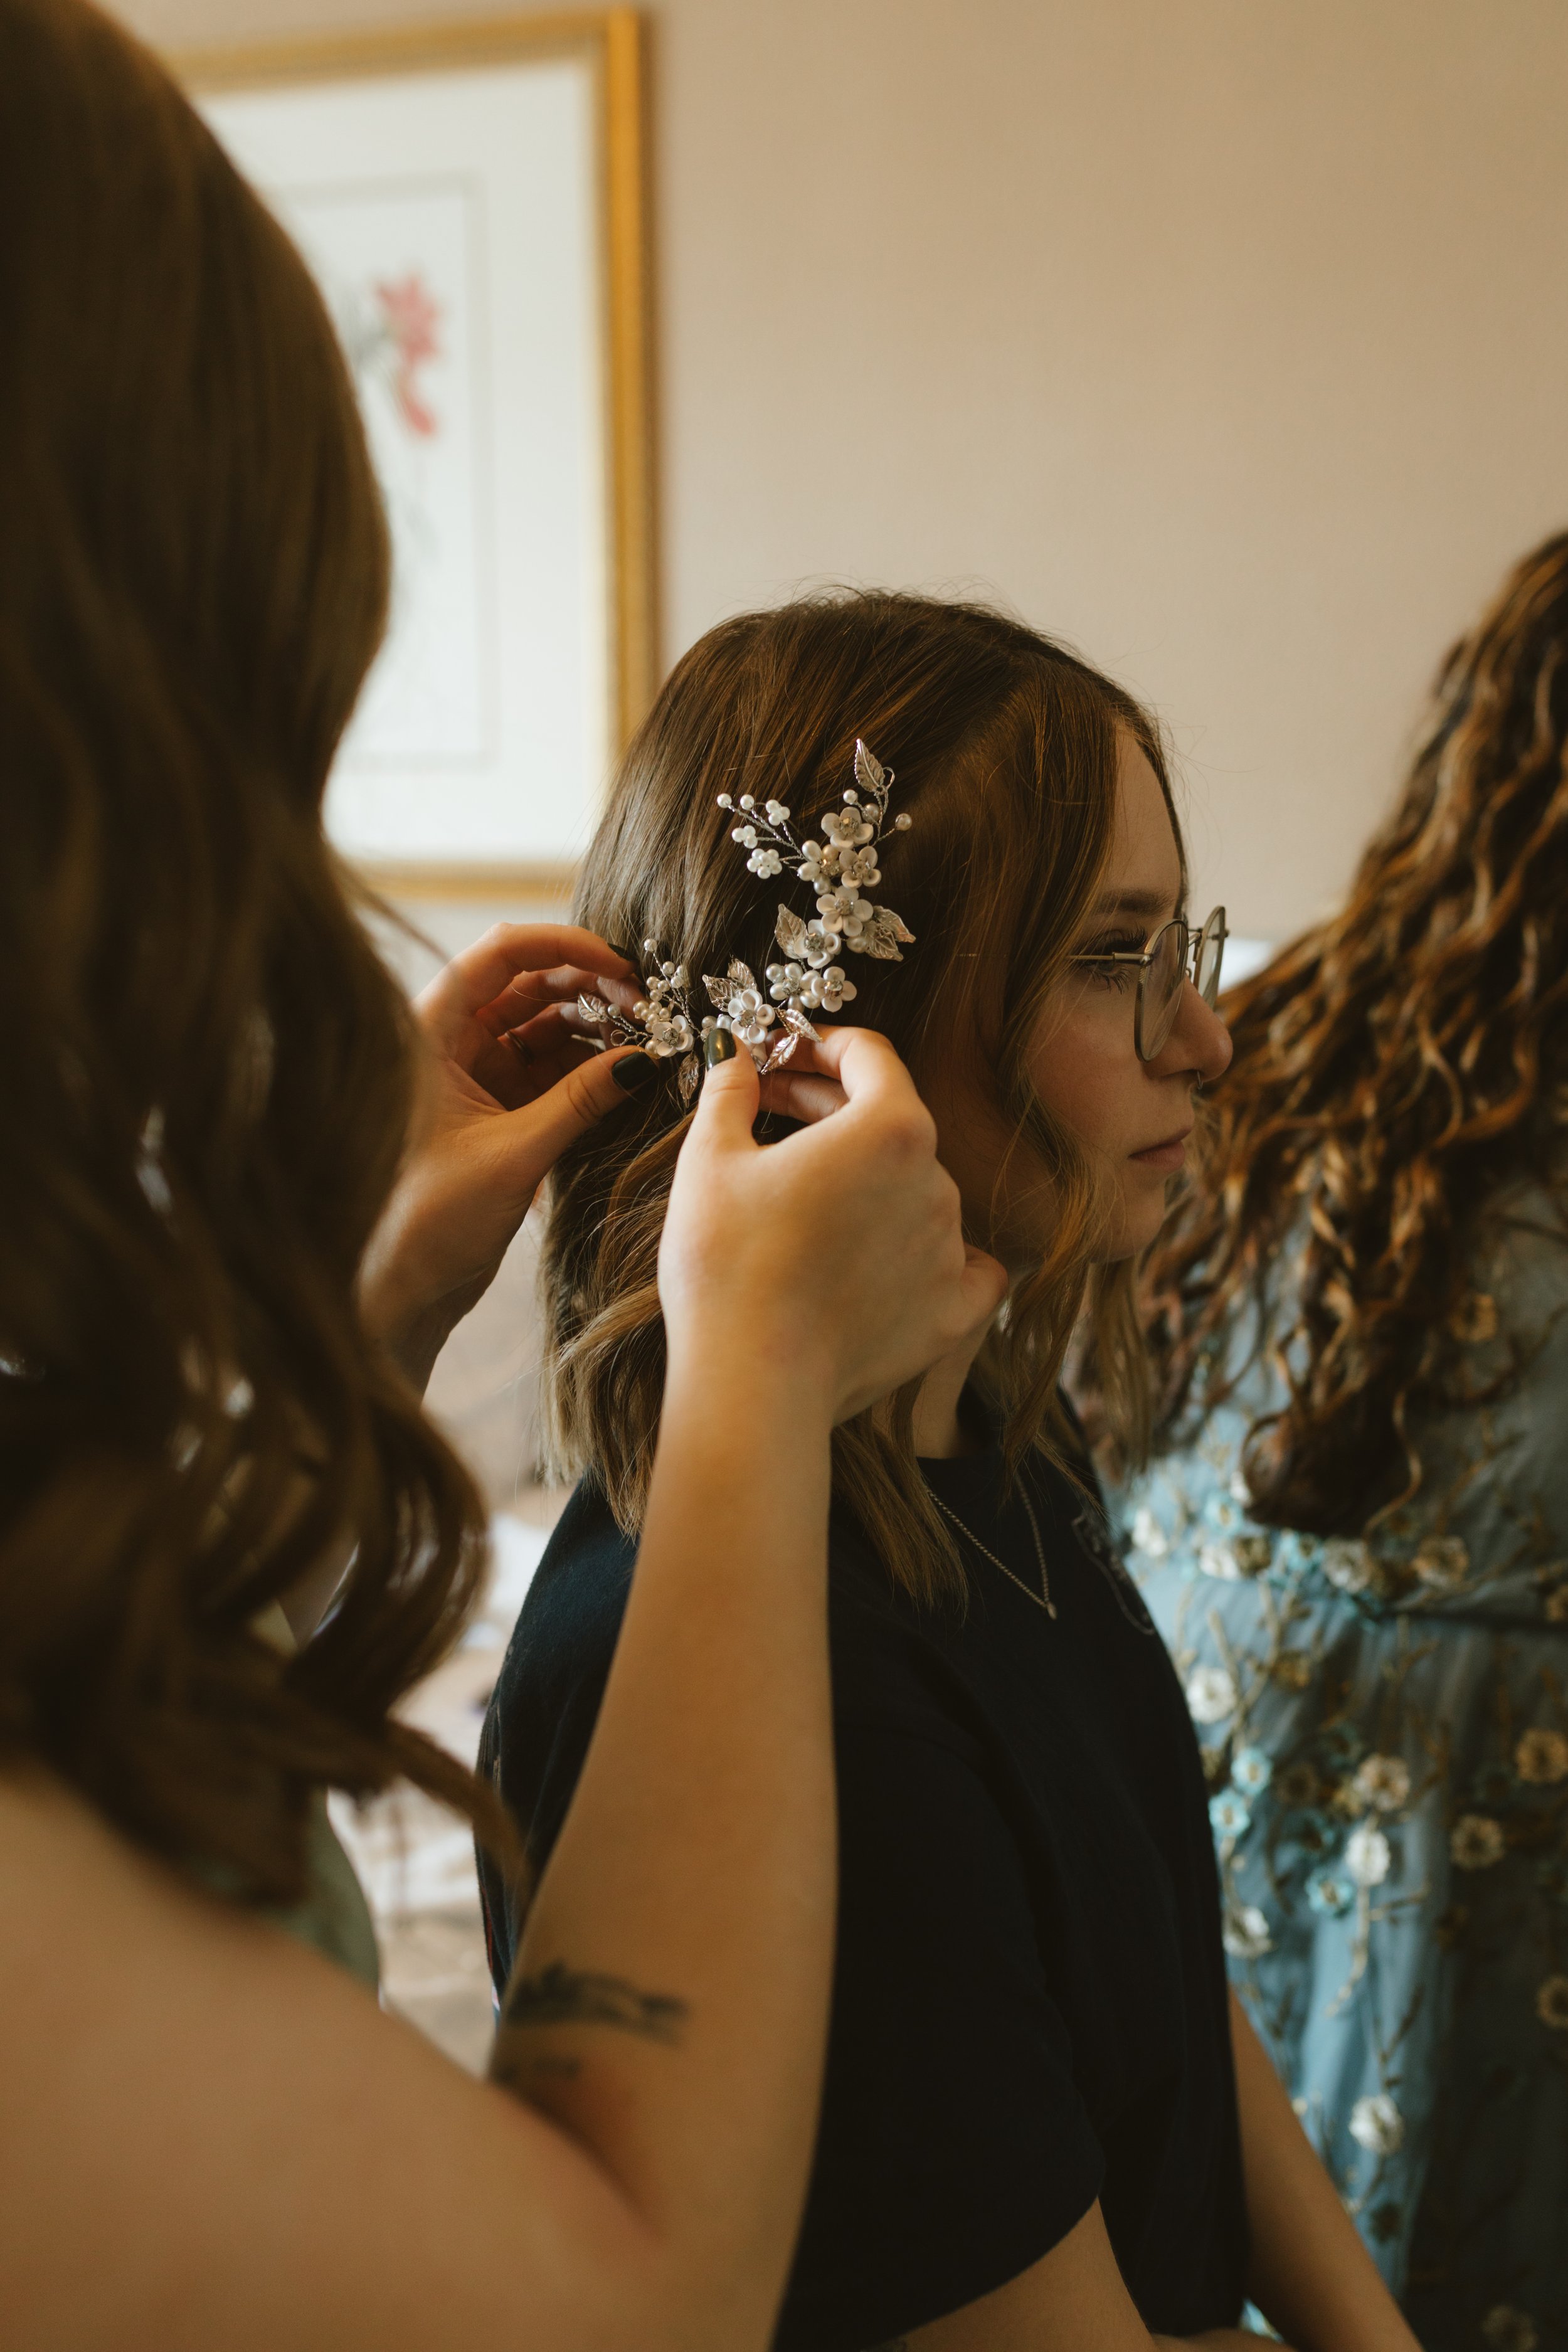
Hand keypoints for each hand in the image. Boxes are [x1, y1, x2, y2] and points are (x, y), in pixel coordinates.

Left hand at [360, 922, 645, 1387]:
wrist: (393, 1294)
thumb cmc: (424, 1224)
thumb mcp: (513, 1155)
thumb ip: (580, 1101)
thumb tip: (643, 1058)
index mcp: (429, 1032)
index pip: (501, 954)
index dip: (565, 946)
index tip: (623, 965)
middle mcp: (445, 1042)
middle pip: (527, 983)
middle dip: (590, 988)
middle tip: (647, 1011)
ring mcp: (467, 1075)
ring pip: (540, 1026)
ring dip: (592, 1029)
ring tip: (642, 1045)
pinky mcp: (488, 1110)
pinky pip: (543, 1069)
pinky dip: (582, 1068)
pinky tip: (621, 1076)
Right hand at [661, 1028, 1006, 1425]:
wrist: (752, 1384)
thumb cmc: (725, 1264)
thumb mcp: (710, 1158)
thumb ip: (731, 1089)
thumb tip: (733, 1051)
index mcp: (890, 1127)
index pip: (870, 1056)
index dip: (819, 1045)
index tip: (782, 1056)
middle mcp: (938, 1181)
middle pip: (890, 1119)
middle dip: (829, 1107)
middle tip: (768, 1112)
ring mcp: (952, 1248)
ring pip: (915, 1189)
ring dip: (866, 1179)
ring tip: (804, 1196)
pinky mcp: (954, 1310)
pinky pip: (959, 1263)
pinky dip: (926, 1250)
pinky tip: (887, 1254)